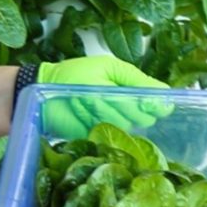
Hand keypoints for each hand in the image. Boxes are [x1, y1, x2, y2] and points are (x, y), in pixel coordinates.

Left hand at [36, 56, 169, 139]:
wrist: (42, 95)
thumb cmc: (73, 75)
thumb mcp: (107, 69)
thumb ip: (135, 81)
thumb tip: (165, 92)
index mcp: (131, 86)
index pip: (157, 98)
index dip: (156, 102)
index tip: (153, 104)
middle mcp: (127, 107)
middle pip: (143, 114)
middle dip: (123, 105)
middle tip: (100, 95)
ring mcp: (114, 123)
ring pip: (126, 125)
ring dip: (105, 112)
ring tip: (85, 102)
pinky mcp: (101, 137)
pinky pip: (112, 138)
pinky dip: (99, 127)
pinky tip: (84, 117)